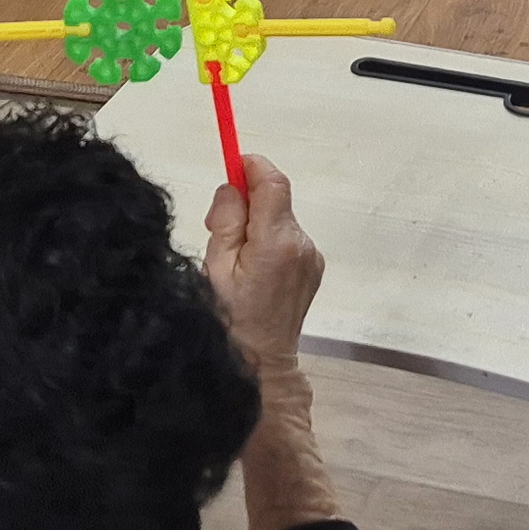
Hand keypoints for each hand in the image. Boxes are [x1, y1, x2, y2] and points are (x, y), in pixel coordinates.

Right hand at [203, 160, 325, 375]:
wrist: (260, 366)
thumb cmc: (229, 321)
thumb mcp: (214, 268)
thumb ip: (226, 221)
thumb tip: (232, 186)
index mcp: (277, 243)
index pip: (273, 183)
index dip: (252, 166)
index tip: (233, 163)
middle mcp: (302, 245)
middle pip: (276, 201)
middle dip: (247, 202)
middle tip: (218, 229)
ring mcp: (312, 258)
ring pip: (280, 220)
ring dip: (258, 225)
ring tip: (235, 260)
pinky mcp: (314, 268)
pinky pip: (288, 239)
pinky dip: (269, 242)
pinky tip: (254, 270)